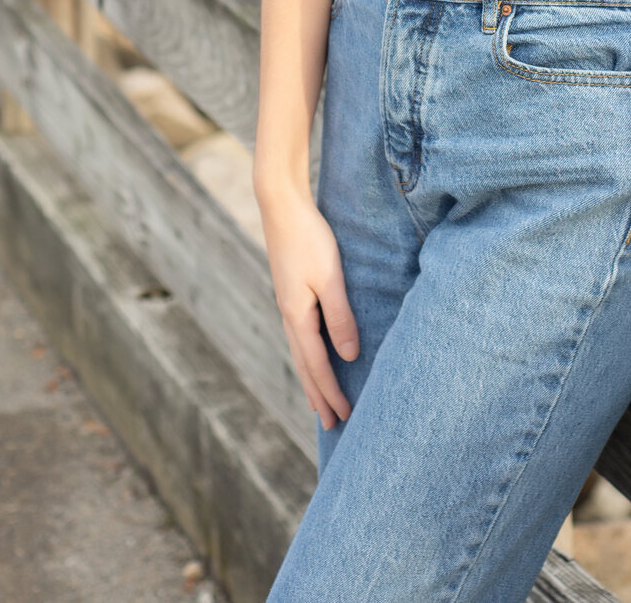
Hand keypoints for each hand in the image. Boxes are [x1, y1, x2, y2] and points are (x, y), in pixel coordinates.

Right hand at [258, 188, 359, 430]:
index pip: (317, 365)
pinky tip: (315, 354)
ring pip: (301, 352)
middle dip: (319, 395)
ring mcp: (288, 305)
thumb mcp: (330, 277)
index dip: (330, 392)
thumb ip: (340, 316)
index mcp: (297, 316)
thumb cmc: (309, 239)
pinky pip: (301, 336)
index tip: (343, 417)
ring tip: (320, 401)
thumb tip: (349, 355)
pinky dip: (309, 355)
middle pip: (305, 366)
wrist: (281, 207)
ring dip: (312, 379)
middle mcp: (289, 316)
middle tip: (332, 424)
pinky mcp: (291, 293)